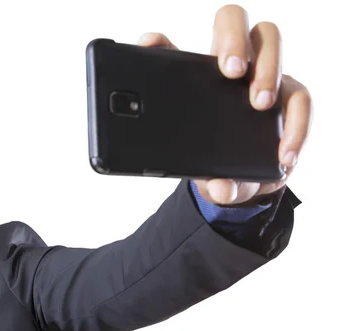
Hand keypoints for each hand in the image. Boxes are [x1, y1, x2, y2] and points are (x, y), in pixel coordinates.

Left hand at [137, 4, 312, 205]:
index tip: (151, 46)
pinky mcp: (289, 96)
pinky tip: (284, 151)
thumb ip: (207, 178)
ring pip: (270, 41)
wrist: (244, 181)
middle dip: (234, 41)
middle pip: (232, 23)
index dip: (160, 43)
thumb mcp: (201, 171)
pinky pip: (300, 97)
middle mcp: (229, 69)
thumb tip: (220, 187)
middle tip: (231, 72)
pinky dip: (296, 123)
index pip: (173, 48)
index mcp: (194, 79)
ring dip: (268, 69)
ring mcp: (261, 76)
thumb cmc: (214, 164)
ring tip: (260, 104)